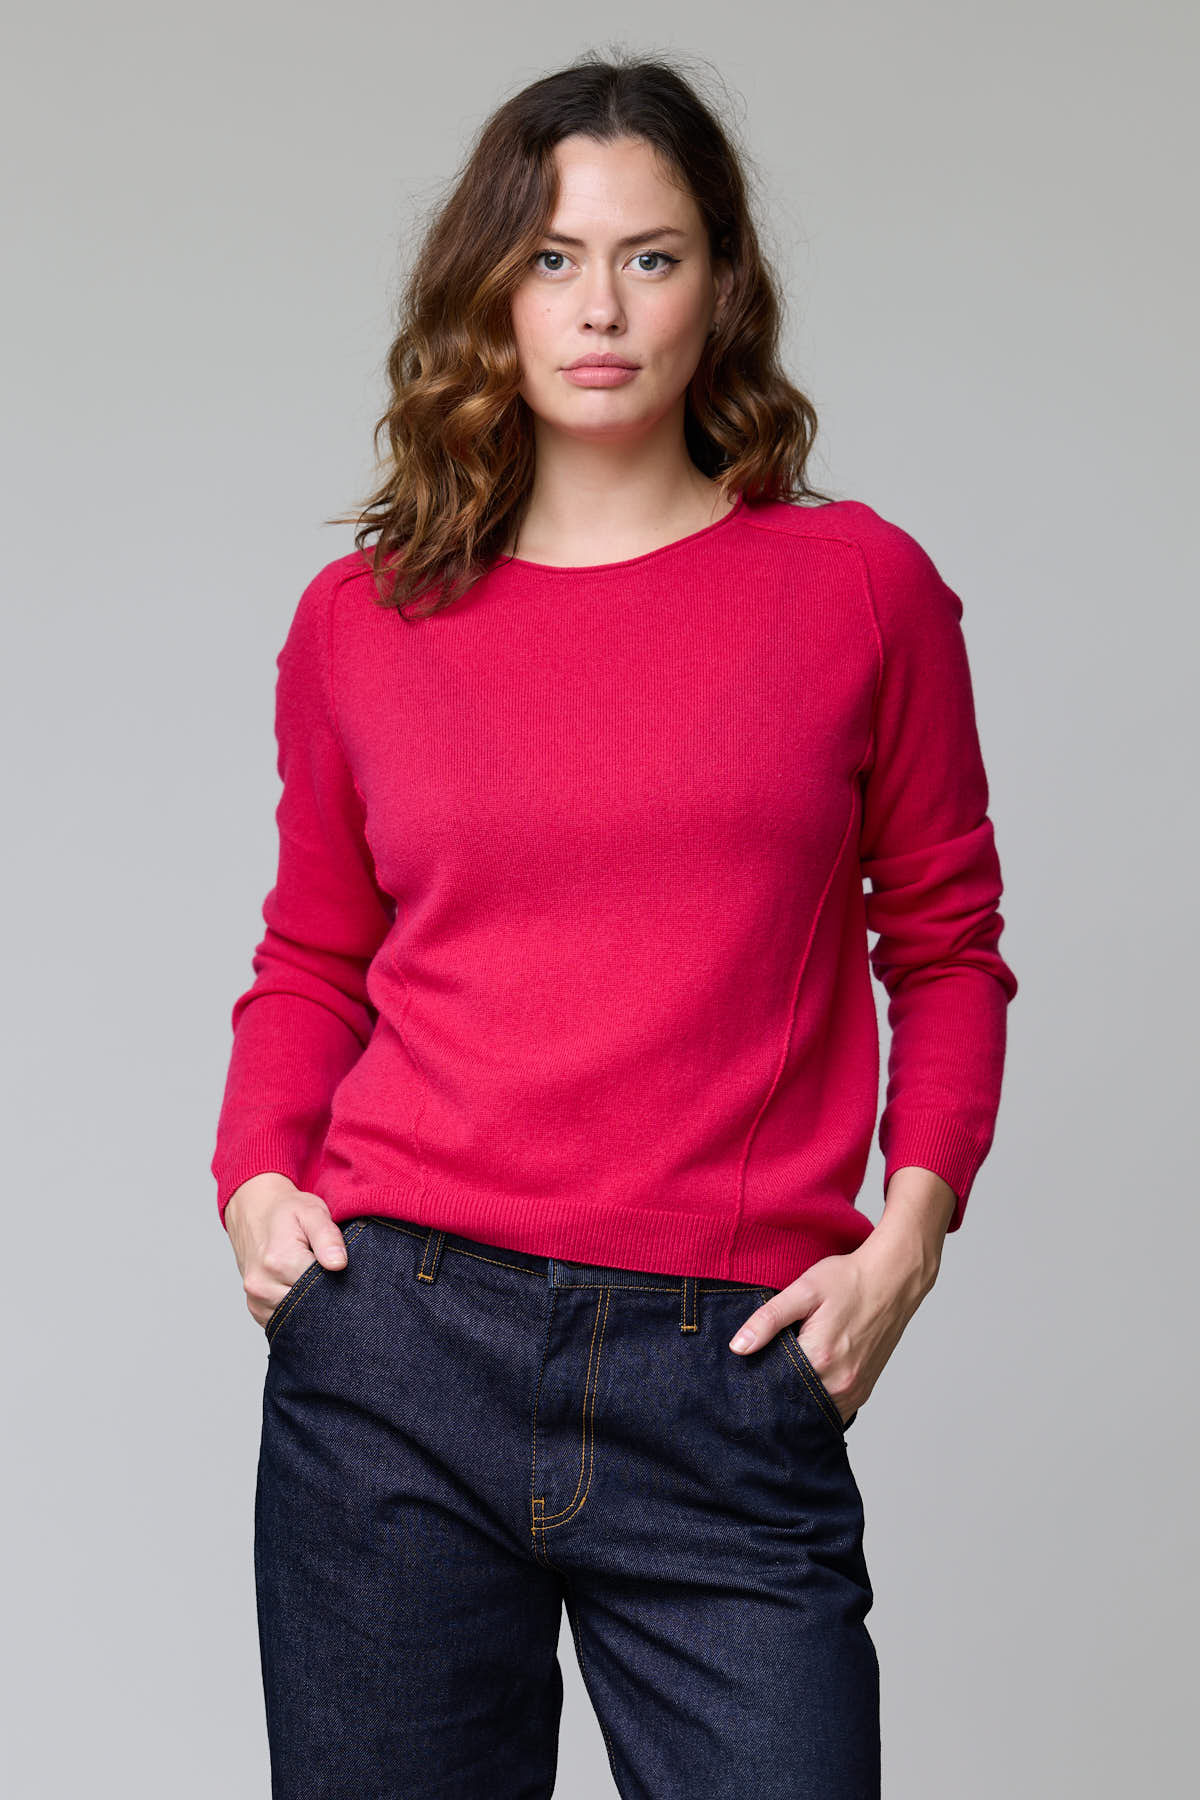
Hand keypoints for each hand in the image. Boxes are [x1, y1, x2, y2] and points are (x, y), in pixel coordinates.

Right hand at [225, 1173, 348, 1328]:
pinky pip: (283, 1320)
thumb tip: (339, 1264)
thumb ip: (328, 1237)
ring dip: (310, 1305)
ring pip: (297, 1317)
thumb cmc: (286, 1210)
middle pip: (309, 1306)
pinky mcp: (255, 1308)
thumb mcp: (312, 1212)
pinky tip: (301, 1290)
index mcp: (279, 1261)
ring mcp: (256, 1299)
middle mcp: (263, 1284)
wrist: (253, 1210)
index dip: (339, 1281)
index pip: (322, 1287)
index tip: (343, 1269)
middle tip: (331, 1274)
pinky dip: (296, 1310)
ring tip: (314, 1279)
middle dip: (325, 1295)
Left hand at [726, 1230, 940, 1424]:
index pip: (774, 1385)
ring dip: (797, 1398)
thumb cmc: (849, 1281)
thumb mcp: (803, 1291)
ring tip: (786, 1373)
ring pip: (814, 1410)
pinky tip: (807, 1380)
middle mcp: (840, 1383)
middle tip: (764, 1370)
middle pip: (794, 1401)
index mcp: (820, 1358)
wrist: (892, 1280)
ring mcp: (855, 1390)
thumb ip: (768, 1320)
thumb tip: (738, 1348)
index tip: (747, 1370)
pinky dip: (817, 1399)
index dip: (757, 1378)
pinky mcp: (864, 1391)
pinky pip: (833, 1408)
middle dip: (776, 1391)